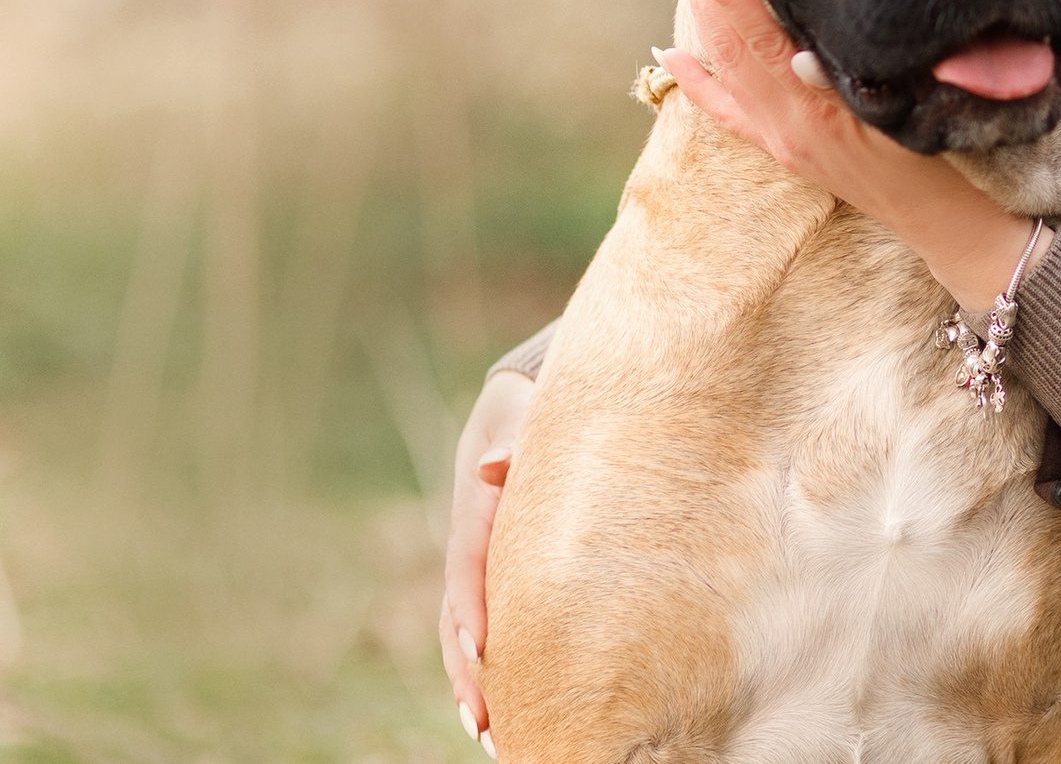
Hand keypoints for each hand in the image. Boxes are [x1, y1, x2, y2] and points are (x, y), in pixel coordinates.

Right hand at [442, 367, 532, 753]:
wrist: (520, 402)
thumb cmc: (527, 408)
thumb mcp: (519, 413)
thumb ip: (512, 440)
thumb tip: (496, 465)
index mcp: (474, 511)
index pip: (468, 570)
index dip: (472, 612)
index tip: (486, 652)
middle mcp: (472, 547)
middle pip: (461, 620)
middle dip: (469, 674)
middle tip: (485, 723)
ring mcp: (484, 565)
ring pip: (470, 634)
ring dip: (477, 685)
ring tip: (493, 738)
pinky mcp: (501, 575)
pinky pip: (492, 625)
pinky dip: (494, 668)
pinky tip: (507, 713)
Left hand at [660, 0, 1041, 313]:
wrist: (943, 222)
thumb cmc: (939, 162)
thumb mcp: (908, 119)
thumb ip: (856, 87)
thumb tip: (801, 57)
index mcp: (812, 113)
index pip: (758, 39)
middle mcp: (785, 126)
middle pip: (731, 46)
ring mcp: (779, 139)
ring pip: (725, 69)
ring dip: (701, 15)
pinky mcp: (783, 150)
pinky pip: (727, 113)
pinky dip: (696, 83)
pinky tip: (669, 55)